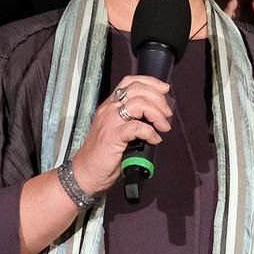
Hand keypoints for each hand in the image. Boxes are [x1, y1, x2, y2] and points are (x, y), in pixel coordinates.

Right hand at [66, 75, 171, 195]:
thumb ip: (134, 119)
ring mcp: (110, 121)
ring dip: (157, 114)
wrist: (86, 172)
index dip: (151, 82)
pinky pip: (137, 127)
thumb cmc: (104, 154)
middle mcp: (109, 109)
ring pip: (139, 104)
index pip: (130, 81)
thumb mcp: (119, 129)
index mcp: (110, 105)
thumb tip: (159, 115)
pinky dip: (151, 132)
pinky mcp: (112, 136)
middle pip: (138, 89)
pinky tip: (154, 139)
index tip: (165, 90)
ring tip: (163, 127)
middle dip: (158, 99)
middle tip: (167, 114)